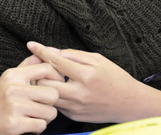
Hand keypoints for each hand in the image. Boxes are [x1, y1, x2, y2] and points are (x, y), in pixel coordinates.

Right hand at [0, 54, 62, 134]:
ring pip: (50, 112)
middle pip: (53, 94)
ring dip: (46, 117)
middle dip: (51, 102)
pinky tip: (29, 124)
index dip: (57, 77)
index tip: (56, 85)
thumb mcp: (9, 78)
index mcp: (14, 75)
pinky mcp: (14, 124)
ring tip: (35, 115)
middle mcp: (14, 89)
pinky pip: (41, 125)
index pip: (47, 68)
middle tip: (42, 105)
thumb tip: (47, 51)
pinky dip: (38, 128)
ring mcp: (14, 107)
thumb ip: (28, 64)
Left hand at [27, 41, 155, 123]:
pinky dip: (53, 94)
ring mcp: (76, 107)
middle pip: (45, 81)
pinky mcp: (74, 116)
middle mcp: (79, 93)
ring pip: (47, 95)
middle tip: (41, 63)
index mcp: (86, 75)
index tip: (31, 44)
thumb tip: (54, 51)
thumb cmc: (115, 78)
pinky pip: (55, 104)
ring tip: (49, 75)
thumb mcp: (98, 59)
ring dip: (44, 83)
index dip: (41, 51)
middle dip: (40, 70)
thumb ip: (74, 55)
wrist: (129, 103)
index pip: (56, 61)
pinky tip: (59, 87)